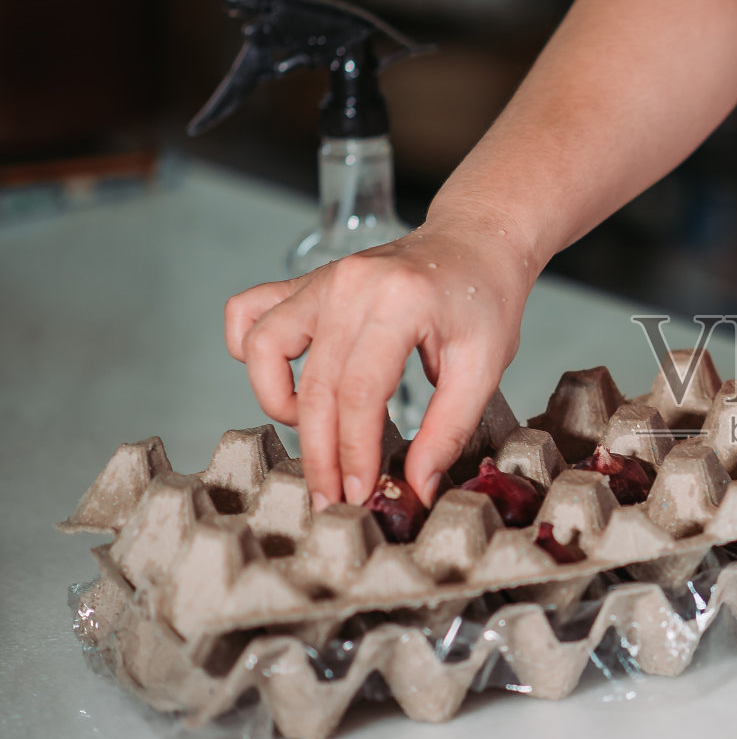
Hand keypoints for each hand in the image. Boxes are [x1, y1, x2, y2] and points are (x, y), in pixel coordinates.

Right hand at [223, 214, 535, 509]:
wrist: (476, 242)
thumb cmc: (485, 299)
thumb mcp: (485, 368)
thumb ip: (450, 429)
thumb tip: (417, 486)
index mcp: (399, 301)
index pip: (359, 393)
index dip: (354, 452)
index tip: (358, 493)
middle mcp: (350, 284)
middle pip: (314, 385)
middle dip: (319, 452)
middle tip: (331, 497)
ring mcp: (323, 279)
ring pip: (262, 347)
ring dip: (276, 401)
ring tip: (315, 432)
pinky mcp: (307, 282)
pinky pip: (250, 312)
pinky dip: (250, 349)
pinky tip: (281, 379)